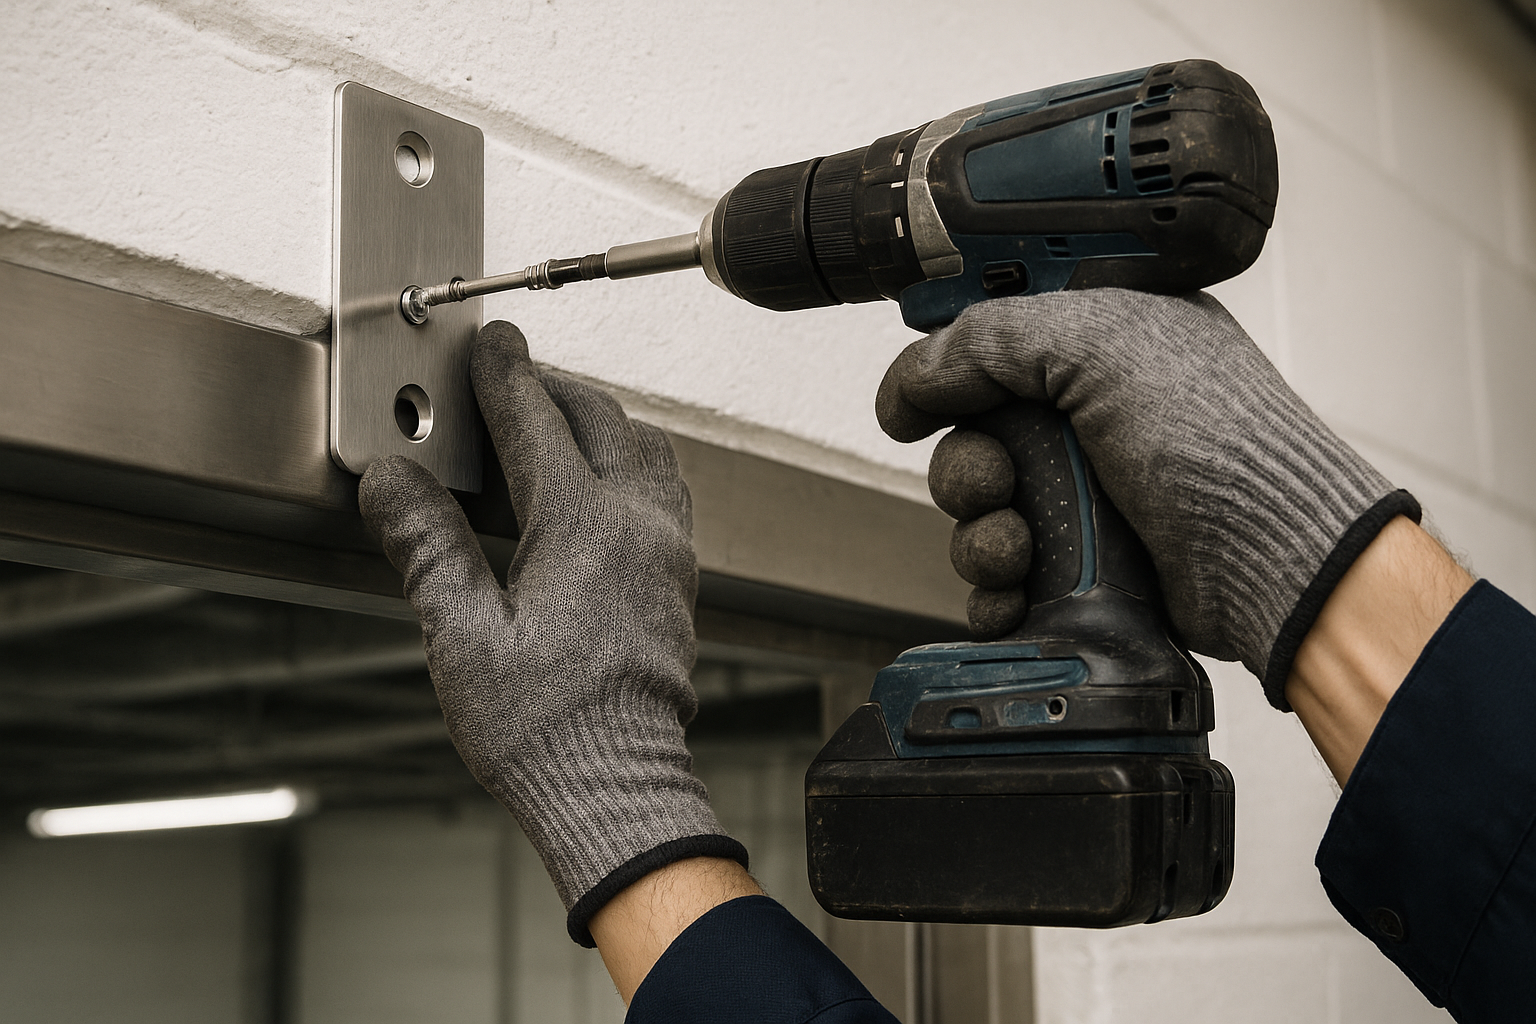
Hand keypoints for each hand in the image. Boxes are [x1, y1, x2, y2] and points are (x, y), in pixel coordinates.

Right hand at [358, 321, 745, 946]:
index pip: (537, 422)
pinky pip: (663, 493)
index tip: (487, 342)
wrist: (613, 790)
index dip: (504, 374)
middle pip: (602, 420)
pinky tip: (596, 489)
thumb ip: (429, 546)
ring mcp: (670, 554)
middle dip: (553, 387)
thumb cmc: (542, 728)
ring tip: (552, 424)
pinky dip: (628, 465)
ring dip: (600, 423)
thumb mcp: (461, 636)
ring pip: (646, 451)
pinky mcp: (679, 584)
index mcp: (586, 527)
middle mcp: (641, 528)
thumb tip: (392, 481)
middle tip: (510, 376)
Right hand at [877, 290, 1418, 710]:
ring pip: (984, 511)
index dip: (949, 368)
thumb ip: (992, 339)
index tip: (922, 400)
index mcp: (1104, 339)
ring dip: (981, 536)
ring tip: (1017, 550)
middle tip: (995, 484)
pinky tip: (1012, 593)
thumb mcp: (1101, 345)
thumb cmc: (1221, 445)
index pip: (995, 340)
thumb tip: (914, 375)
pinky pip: (1007, 574)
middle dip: (967, 468)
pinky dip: (996, 589)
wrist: (1273, 564)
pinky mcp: (1090, 561)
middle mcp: (1094, 412)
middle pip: (975, 434)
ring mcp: (1092, 491)